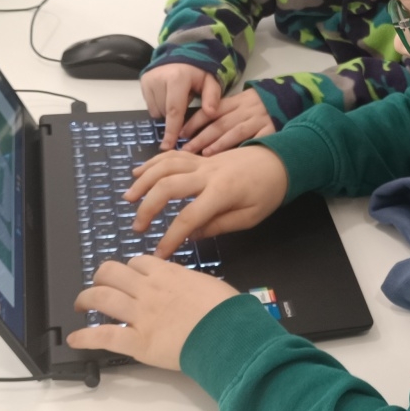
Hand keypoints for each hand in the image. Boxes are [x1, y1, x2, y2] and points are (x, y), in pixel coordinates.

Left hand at [65, 255, 238, 369]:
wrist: (228, 334)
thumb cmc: (226, 310)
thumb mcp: (208, 284)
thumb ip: (189, 282)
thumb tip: (185, 287)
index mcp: (167, 274)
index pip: (137, 263)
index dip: (130, 269)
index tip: (130, 277)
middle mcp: (148, 290)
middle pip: (111, 273)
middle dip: (101, 277)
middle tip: (98, 285)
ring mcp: (140, 315)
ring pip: (101, 297)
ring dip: (85, 298)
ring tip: (80, 304)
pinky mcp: (137, 341)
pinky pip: (104, 336)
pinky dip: (86, 338)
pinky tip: (75, 339)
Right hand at [125, 145, 287, 257]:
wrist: (281, 161)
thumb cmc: (268, 193)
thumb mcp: (249, 217)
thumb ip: (219, 225)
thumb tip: (191, 235)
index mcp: (221, 192)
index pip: (188, 217)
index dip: (170, 237)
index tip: (159, 254)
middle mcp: (207, 174)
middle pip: (168, 186)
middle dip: (148, 207)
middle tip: (137, 227)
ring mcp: (203, 162)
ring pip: (165, 166)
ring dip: (143, 180)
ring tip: (128, 198)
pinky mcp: (202, 157)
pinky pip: (173, 156)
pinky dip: (153, 163)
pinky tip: (138, 173)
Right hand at [140, 62, 221, 150]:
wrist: (181, 55)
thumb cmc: (198, 72)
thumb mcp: (211, 82)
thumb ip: (212, 97)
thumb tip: (211, 113)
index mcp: (178, 78)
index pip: (174, 110)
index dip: (172, 130)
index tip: (168, 147)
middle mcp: (160, 78)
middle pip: (165, 112)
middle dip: (175, 116)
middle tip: (185, 103)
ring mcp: (149, 80)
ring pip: (156, 111)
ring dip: (167, 111)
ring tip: (177, 98)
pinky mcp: (143, 82)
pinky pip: (150, 106)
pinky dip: (159, 106)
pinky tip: (168, 96)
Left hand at [181, 84, 275, 154]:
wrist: (287, 98)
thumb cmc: (257, 105)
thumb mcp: (240, 102)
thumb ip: (222, 112)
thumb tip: (194, 130)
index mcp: (235, 102)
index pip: (210, 111)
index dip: (194, 122)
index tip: (181, 134)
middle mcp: (245, 110)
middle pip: (219, 124)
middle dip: (201, 137)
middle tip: (186, 150)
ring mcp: (259, 120)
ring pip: (235, 132)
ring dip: (219, 144)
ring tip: (204, 155)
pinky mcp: (272, 130)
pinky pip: (256, 140)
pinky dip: (244, 148)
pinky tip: (233, 159)